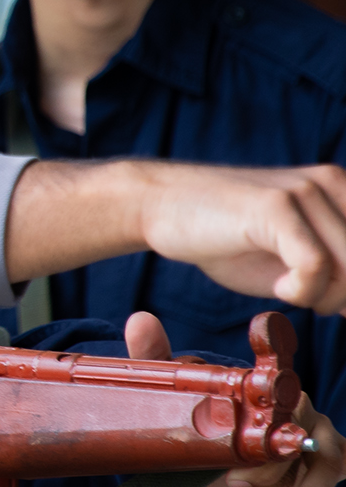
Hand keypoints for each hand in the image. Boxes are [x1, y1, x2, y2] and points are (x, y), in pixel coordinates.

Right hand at [7, 162, 345, 312]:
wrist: (159, 205)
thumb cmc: (224, 235)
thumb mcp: (291, 258)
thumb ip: (332, 274)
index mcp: (341, 190)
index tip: (334, 303)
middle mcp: (331, 183)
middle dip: (342, 295)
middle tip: (308, 299)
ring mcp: (303, 191)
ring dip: (324, 297)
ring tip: (289, 291)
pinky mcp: (274, 206)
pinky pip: (314, 267)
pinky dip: (302, 292)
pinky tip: (279, 289)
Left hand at [122, 312, 345, 486]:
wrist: (235, 428)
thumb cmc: (213, 404)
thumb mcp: (184, 384)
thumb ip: (158, 354)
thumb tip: (139, 319)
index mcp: (268, 387)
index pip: (278, 408)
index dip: (261, 440)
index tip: (236, 472)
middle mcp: (299, 411)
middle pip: (291, 451)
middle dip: (263, 483)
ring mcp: (317, 440)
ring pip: (304, 479)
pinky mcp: (326, 464)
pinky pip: (320, 486)